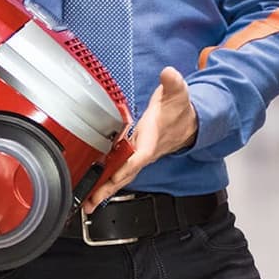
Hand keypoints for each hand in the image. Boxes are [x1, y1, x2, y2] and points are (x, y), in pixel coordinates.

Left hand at [82, 67, 197, 212]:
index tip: (112, 178)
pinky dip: (107, 182)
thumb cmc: (180, 109)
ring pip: (122, 176)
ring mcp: (139, 156)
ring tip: (88, 203)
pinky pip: (120, 172)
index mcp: (153, 139)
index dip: (126, 167)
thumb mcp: (177, 93)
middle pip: (126, 174)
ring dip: (105, 190)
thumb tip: (169, 74)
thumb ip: (173, 83)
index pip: (139, 156)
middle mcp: (145, 151)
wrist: (190, 122)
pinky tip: (95, 189)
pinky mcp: (135, 155)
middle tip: (91, 202)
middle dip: (109, 189)